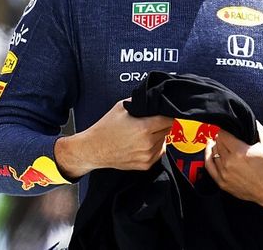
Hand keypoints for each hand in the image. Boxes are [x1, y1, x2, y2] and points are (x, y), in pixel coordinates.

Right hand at [56, 99, 172, 178]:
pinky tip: (142, 143)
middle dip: (162, 124)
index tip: (164, 112)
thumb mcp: (122, 107)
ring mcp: (147, 155)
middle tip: (151, 122)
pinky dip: (155, 147)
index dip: (167, 114)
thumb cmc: (106, 128)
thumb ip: (141, 101)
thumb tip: (153, 97)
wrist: (93, 149)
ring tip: (144, 133)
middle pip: (168, 129)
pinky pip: (159, 152)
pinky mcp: (145, 165)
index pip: (169, 119)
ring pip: (164, 140)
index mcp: (144, 128)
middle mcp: (148, 143)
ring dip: (159, 136)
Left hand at [204, 118, 262, 209]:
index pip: (223, 134)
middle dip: (222, 137)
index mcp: (240, 152)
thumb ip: (257, 128)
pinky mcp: (222, 183)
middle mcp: (229, 163)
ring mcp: (224, 174)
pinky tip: (211, 151)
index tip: (230, 128)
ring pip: (213, 153)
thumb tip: (247, 119)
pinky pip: (209, 167)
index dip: (226, 129)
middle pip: (218, 143)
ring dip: (217, 146)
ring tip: (222, 142)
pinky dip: (208, 157)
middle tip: (229, 135)